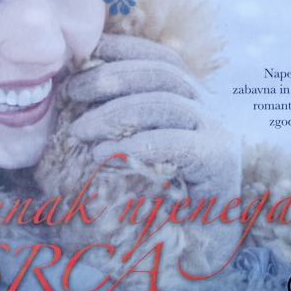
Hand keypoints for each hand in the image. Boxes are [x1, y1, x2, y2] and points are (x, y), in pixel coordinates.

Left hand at [63, 33, 239, 195]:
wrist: (200, 242)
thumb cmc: (161, 192)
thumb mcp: (135, 144)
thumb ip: (119, 115)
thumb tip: (72, 88)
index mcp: (190, 95)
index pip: (159, 56)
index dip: (123, 48)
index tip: (84, 52)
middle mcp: (209, 105)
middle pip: (161, 72)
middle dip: (111, 77)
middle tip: (70, 93)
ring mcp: (218, 130)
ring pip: (166, 102)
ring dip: (115, 112)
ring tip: (79, 130)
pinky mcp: (219, 159)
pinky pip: (176, 143)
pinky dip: (136, 144)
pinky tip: (103, 156)